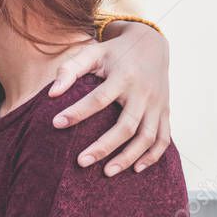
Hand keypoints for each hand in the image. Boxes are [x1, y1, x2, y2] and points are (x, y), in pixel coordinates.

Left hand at [46, 21, 171, 175]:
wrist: (151, 44)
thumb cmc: (114, 52)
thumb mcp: (92, 53)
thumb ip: (70, 69)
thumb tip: (52, 93)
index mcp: (123, 76)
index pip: (98, 99)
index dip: (78, 112)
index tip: (56, 123)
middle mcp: (143, 92)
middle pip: (126, 126)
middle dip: (104, 146)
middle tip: (81, 162)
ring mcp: (157, 104)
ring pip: (147, 137)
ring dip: (128, 157)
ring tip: (107, 172)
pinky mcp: (164, 112)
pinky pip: (163, 139)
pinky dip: (152, 156)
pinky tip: (136, 169)